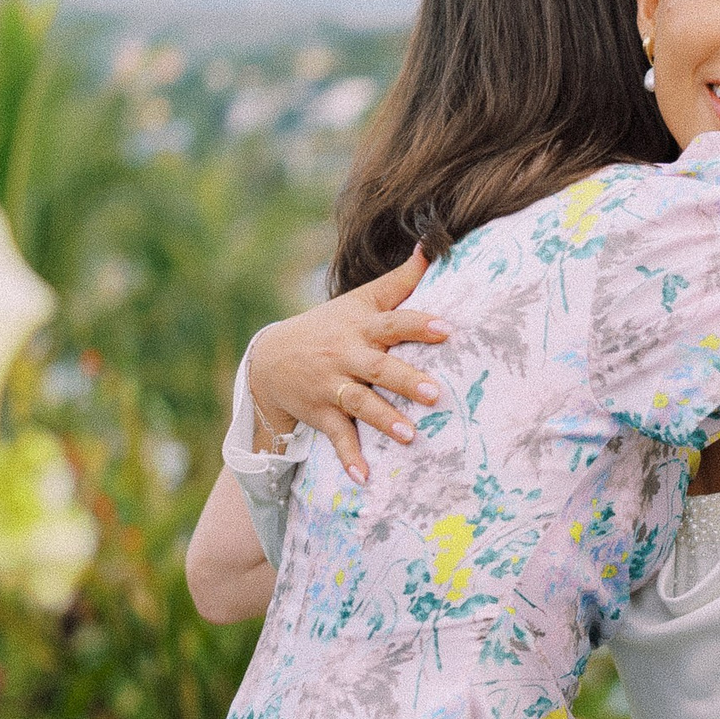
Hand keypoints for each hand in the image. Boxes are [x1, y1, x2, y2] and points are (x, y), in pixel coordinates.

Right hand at [249, 249, 449, 485]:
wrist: (272, 358)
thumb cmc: (333, 326)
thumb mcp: (362, 300)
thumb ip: (401, 280)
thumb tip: (435, 241)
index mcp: (361, 327)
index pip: (392, 322)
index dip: (418, 325)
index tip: (447, 329)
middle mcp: (346, 355)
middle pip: (378, 367)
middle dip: (405, 380)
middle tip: (435, 393)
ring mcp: (331, 386)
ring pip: (359, 403)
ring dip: (384, 420)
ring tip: (410, 436)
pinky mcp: (320, 413)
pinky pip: (336, 437)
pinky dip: (349, 457)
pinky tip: (365, 477)